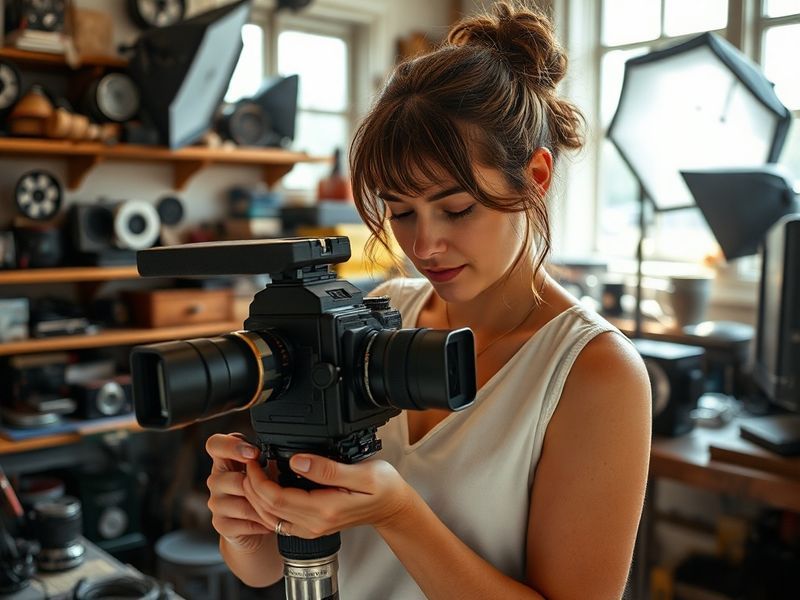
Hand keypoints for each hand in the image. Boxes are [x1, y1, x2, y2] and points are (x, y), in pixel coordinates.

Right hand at [205, 433, 273, 551]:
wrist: (256, 523)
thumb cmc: (263, 490)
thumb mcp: (268, 470)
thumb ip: (271, 459)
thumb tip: (289, 456)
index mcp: (226, 459)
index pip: (215, 444)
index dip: (231, 446)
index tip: (254, 454)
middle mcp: (216, 479)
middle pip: (232, 478)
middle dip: (257, 486)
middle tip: (276, 490)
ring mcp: (216, 502)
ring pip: (241, 504)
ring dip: (263, 508)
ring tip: (280, 510)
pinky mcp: (221, 524)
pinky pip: (242, 523)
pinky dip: (261, 524)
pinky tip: (271, 523)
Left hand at [242, 454, 415, 538]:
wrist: (392, 506)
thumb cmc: (383, 487)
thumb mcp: (362, 472)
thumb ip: (327, 469)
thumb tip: (297, 461)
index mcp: (324, 509)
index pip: (276, 498)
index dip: (258, 479)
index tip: (255, 459)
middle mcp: (314, 523)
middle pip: (267, 509)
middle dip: (251, 485)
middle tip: (249, 461)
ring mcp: (311, 528)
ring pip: (269, 517)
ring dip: (255, 496)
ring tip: (254, 472)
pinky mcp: (311, 526)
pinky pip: (279, 520)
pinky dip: (266, 505)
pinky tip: (267, 487)